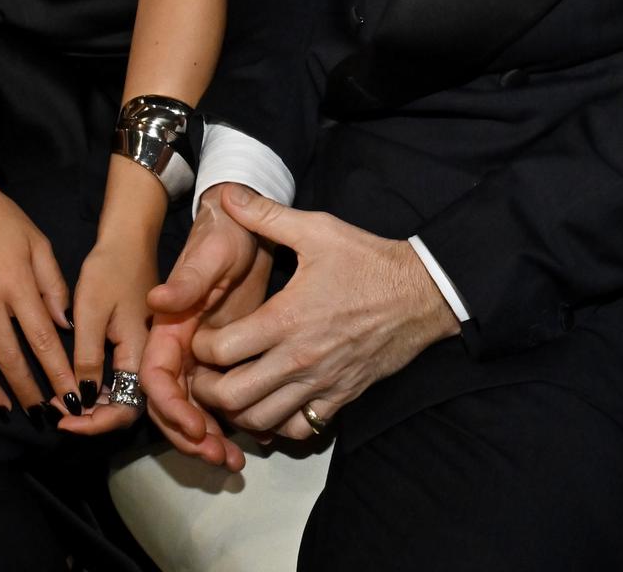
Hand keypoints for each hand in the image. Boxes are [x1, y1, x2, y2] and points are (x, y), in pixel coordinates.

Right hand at [0, 165, 81, 419]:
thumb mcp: (37, 241)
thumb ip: (53, 284)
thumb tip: (64, 326)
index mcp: (16, 282)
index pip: (43, 340)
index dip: (58, 374)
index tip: (71, 398)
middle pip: (9, 357)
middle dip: (29, 391)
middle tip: (42, 415)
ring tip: (7, 408)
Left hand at [59, 224, 156, 434]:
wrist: (128, 239)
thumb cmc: (110, 269)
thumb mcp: (91, 312)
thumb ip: (87, 357)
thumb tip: (82, 400)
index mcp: (142, 354)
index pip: (125, 409)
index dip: (95, 423)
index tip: (64, 419)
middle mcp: (147, 359)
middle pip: (125, 408)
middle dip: (91, 418)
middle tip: (56, 412)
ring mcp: (142, 352)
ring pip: (121, 395)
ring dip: (92, 405)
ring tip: (59, 401)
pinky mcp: (133, 344)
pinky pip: (119, 378)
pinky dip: (96, 387)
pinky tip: (74, 383)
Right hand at [141, 184, 271, 469]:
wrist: (247, 225)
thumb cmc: (225, 231)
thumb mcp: (212, 251)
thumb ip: (189, 279)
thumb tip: (157, 299)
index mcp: (167, 325)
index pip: (155, 377)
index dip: (170, 407)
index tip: (195, 426)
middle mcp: (180, 346)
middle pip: (173, 404)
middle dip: (190, 435)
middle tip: (221, 456)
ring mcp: (202, 354)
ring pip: (197, 407)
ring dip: (210, 436)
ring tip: (236, 458)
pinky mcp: (227, 357)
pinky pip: (223, 397)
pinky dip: (236, 420)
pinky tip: (261, 435)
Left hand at [188, 185, 459, 444]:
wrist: (422, 293)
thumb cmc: (368, 261)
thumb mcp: (318, 230)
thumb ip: (267, 216)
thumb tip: (229, 193)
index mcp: (286, 319)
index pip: (221, 350)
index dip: (199, 347)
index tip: (200, 337)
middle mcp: (299, 359)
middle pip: (233, 396)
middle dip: (206, 387)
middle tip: (203, 373)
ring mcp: (321, 384)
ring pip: (262, 420)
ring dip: (238, 410)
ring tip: (231, 390)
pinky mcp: (341, 398)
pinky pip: (299, 429)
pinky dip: (278, 425)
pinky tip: (271, 403)